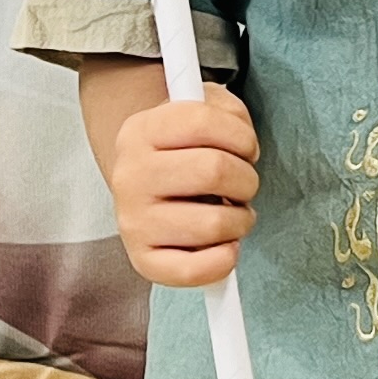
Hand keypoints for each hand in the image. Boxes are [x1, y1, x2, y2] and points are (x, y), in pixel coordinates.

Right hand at [102, 83, 258, 285]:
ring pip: (212, 223)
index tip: (246, 149)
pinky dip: (223, 261)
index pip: (202, 122)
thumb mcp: (201, 108)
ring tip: (234, 213)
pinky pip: (192, 270)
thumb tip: (245, 150)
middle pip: (214, 171)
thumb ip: (229, 114)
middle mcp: (130, 174)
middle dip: (247, 180)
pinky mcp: (142, 258)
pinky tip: (226, 245)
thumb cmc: (184, 146)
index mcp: (142, 130)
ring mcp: (133, 220)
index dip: (241, 137)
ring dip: (241, 220)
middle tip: (243, 185)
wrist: (144, 180)